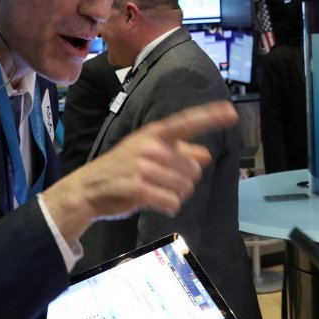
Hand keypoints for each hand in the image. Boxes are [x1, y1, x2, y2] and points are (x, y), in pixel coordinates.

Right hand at [42, 100, 238, 240]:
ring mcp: (142, 167)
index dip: (210, 117)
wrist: (87, 189)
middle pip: (193, 169)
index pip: (186, 123)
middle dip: (185, 181)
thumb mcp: (148, 153)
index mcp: (154, 134)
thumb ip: (178, 152)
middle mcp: (150, 146)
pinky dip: (169, 206)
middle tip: (162, 182)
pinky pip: (172, 202)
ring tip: (156, 192)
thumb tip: (205, 154)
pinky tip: (156, 204)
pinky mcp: (138, 189)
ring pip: (185, 187)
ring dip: (177, 195)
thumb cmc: (122, 169)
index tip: (232, 112)